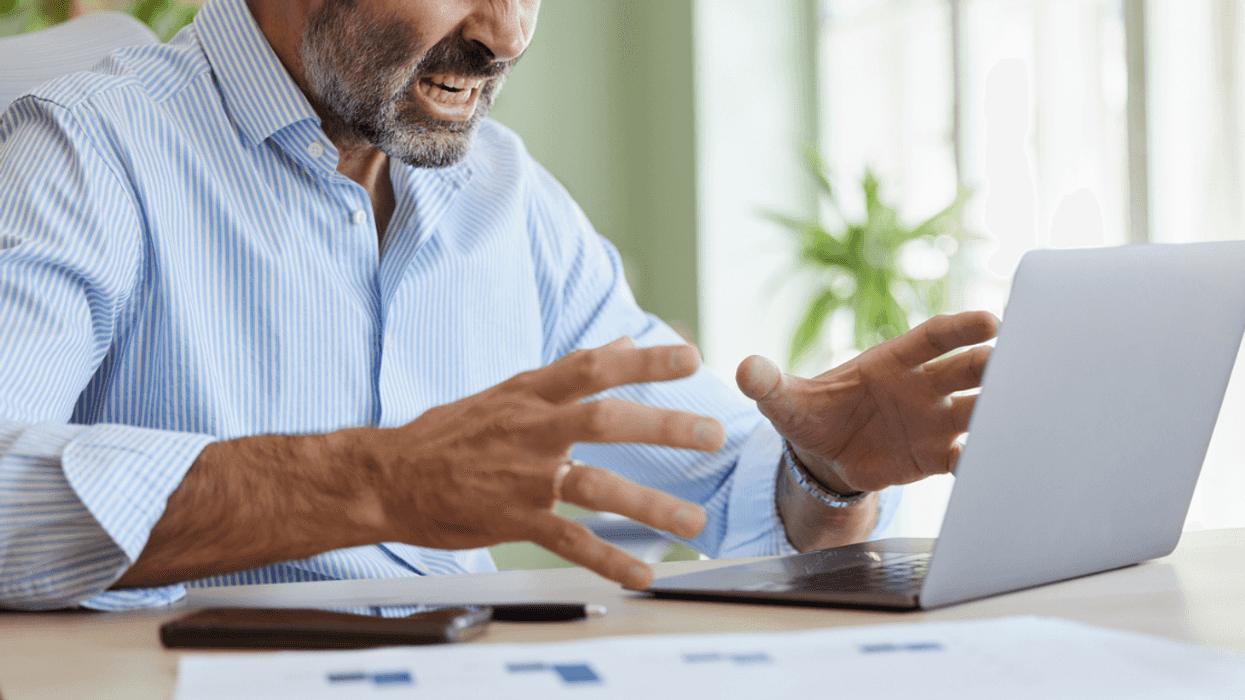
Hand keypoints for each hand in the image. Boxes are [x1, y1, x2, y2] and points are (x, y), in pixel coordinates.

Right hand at [364, 337, 722, 589]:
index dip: (643, 360)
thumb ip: (568, 372)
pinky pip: (567, 541)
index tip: (691, 356)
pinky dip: (606, 559)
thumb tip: (621, 341)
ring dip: (648, 505)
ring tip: (693, 521)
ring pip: (594, 485)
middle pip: (603, 420)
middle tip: (711, 433)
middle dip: (662, 426)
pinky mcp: (511, 519)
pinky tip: (640, 574)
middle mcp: (529, 429)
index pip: (593, 366)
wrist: (387, 476)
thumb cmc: (450, 433)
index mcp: (530, 393)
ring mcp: (521, 476)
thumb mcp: (509, 391)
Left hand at [736, 311, 997, 494]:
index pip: (933, 338)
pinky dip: (981, 459)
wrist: (823, 457)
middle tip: (1022, 363)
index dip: (960, 329)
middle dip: (994, 366)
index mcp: (893, 361)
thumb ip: (769, 383)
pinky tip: (997, 465)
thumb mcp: (785, 401)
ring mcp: (935, 421)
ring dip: (1001, 408)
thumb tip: (743, 369)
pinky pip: (966, 456)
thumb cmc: (812, 414)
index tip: (992, 321)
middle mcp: (923, 386)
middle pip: (967, 369)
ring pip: (978, 409)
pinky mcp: (936, 456)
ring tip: (1026, 411)